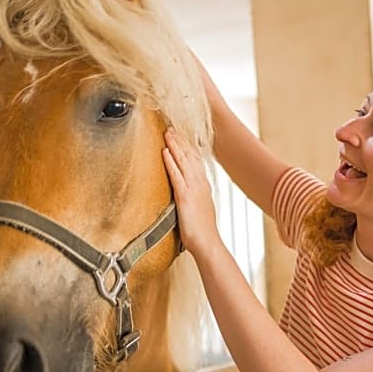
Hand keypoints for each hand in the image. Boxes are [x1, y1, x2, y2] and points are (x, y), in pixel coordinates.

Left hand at [163, 128, 222, 255]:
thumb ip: (194, 199)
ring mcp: (193, 189)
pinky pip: (176, 175)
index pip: (196, 161)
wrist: (208, 243)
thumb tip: (188, 196)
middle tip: (171, 128)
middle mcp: (200, 184)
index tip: (181, 137)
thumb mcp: (200, 209)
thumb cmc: (202, 232)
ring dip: (175, 145)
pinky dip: (170, 162)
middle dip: (181, 141)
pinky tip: (165, 151)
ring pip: (183, 161)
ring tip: (167, 133)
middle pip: (190, 157)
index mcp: (204, 186)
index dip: (188, 148)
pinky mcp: (185, 197)